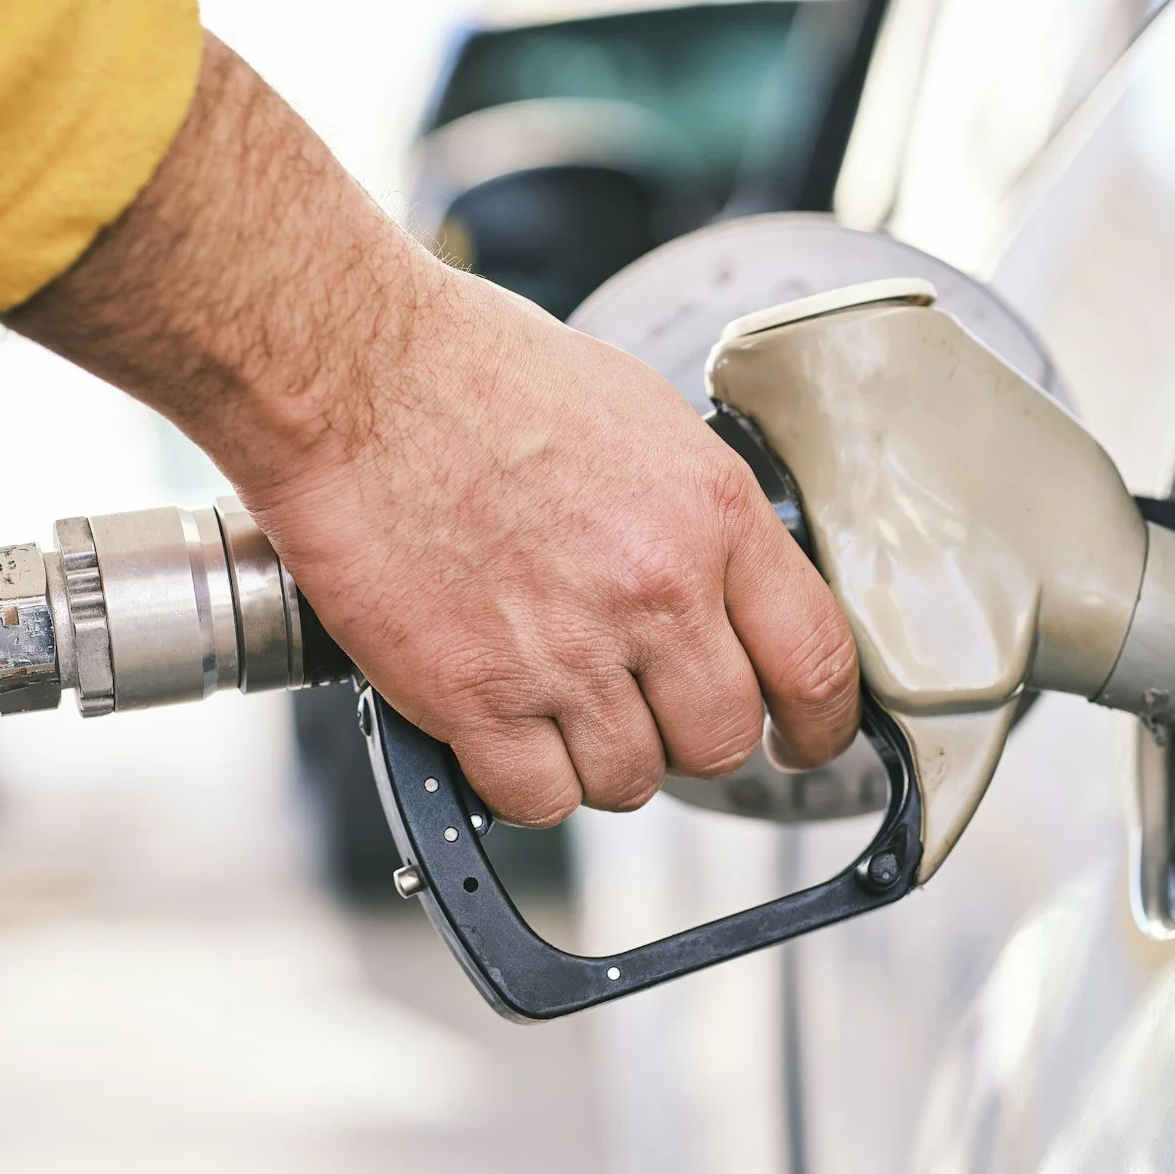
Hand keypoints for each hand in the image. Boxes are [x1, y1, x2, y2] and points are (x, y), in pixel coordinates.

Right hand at [5, 35, 860, 824]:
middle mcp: (656, 591)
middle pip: (722, 742)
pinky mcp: (476, 698)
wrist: (352, 374)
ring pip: (630, 781)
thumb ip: (697, 516)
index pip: (818, 662)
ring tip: (552, 701)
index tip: (804, 740)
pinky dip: (519, 782)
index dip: (822, 726)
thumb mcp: (639, 417)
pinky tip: (498, 728)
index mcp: (712, 514)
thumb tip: (724, 587)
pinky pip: (537, 800)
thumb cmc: (475, 373)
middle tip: (644, 709)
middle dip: (687, 737)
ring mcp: (567, 653)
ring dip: (598, 759)